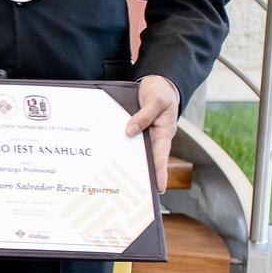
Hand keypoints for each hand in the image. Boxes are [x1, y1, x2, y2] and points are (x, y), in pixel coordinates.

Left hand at [126, 74, 180, 192]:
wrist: (157, 81)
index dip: (161, 171)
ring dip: (126, 162)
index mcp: (164, 132)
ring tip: (115, 180)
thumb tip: (130, 131)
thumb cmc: (162, 91)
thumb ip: (145, 115)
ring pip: (134, 150)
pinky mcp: (133, 128)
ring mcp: (143, 133)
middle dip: (141, 174)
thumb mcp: (157, 100)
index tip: (160, 187)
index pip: (162, 155)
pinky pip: (126, 140)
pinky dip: (118, 146)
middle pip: (146, 158)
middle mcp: (153, 136)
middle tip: (134, 192)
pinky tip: (106, 155)